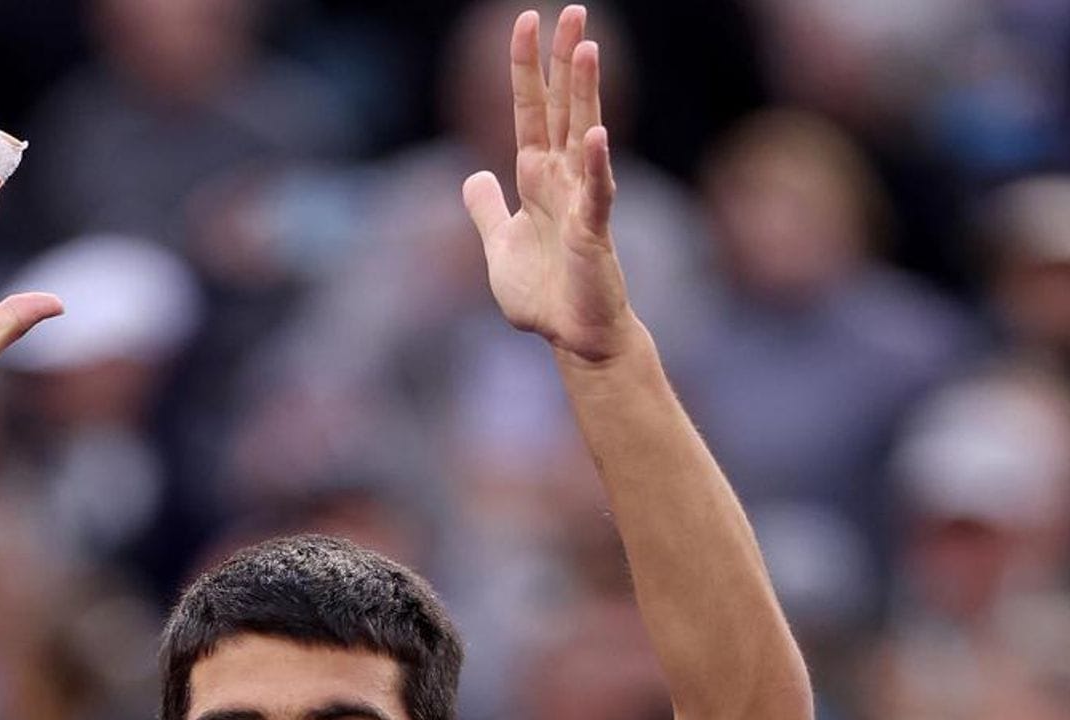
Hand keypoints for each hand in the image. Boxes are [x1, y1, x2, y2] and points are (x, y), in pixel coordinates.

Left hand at [463, 7, 641, 363]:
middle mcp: (562, 179)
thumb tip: (474, 176)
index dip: (526, 68)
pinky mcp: (594, 232)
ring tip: (588, 48)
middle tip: (573, 10)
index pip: (530, 111)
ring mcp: (582, 201)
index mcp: (536, 178)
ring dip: (585, 93)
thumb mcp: (498, 246)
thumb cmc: (544, 295)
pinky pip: (596, 193)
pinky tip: (595, 136)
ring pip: (583, 135)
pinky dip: (595, 165)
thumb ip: (486, 209)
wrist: (573, 338)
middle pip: (561, 108)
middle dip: (564, 61)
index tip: (526, 21)